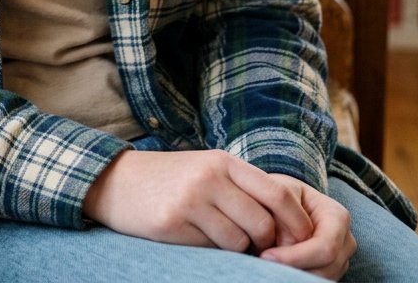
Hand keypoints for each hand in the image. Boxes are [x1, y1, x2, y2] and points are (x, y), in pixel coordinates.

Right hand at [83, 149, 313, 255]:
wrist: (117, 181)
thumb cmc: (171, 181)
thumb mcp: (208, 172)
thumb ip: (243, 191)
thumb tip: (285, 227)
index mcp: (225, 161)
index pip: (278, 193)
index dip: (296, 223)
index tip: (300, 243)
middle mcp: (212, 176)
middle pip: (264, 222)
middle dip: (268, 245)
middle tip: (259, 252)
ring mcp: (192, 198)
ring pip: (240, 242)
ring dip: (240, 253)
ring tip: (223, 245)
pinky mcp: (174, 222)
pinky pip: (211, 251)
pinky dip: (214, 255)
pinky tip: (198, 243)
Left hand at [260, 177, 355, 278]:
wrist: (285, 198)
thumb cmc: (282, 192)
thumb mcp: (280, 194)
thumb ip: (284, 220)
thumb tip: (280, 251)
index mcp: (338, 217)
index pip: (324, 248)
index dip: (296, 257)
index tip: (266, 256)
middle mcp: (345, 241)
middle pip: (325, 269)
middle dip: (294, 269)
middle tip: (264, 263)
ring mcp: (340, 259)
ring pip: (320, 279)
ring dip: (294, 275)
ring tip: (269, 265)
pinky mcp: (330, 271)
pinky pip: (315, 280)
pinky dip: (296, 277)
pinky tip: (277, 269)